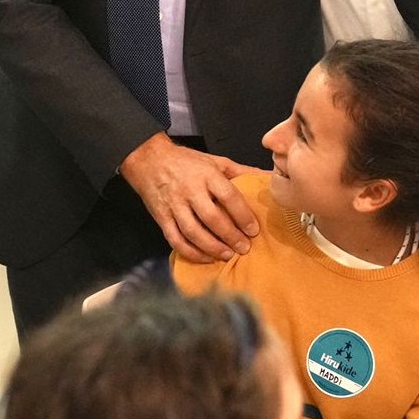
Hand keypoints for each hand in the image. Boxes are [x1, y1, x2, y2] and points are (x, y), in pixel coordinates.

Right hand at [119, 134, 262, 263]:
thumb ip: (241, 172)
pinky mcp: (162, 218)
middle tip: (244, 248)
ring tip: (228, 255)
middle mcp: (190, 190)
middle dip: (230, 236)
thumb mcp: (215, 161)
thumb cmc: (186, 161)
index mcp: (206, 174)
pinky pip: (176, 239)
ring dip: (212, 247)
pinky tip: (205, 257)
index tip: (253, 230)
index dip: (242, 216)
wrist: (149, 160)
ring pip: (194, 232)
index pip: (228, 196)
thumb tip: (270, 178)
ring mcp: (174, 205)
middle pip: (212, 218)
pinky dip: (191, 252)